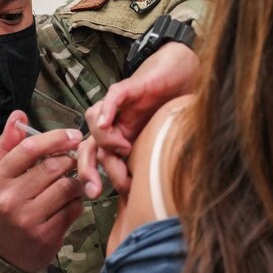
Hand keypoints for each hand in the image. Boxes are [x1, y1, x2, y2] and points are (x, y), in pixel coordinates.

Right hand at [0, 110, 83, 272]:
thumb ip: (5, 146)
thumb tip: (19, 114)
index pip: (28, 149)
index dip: (55, 138)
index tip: (73, 135)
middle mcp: (9, 199)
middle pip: (53, 167)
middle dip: (70, 159)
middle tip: (74, 160)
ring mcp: (28, 220)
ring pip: (67, 187)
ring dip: (76, 181)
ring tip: (71, 181)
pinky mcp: (46, 237)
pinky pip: (73, 209)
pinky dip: (76, 202)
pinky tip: (69, 202)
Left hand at [78, 41, 197, 198]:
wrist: (186, 74)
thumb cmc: (174, 109)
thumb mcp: (162, 145)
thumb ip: (148, 166)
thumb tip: (145, 197)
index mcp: (120, 140)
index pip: (98, 161)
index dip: (99, 179)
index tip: (107, 197)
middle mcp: (115, 123)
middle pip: (87, 145)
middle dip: (86, 169)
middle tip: (94, 190)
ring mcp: (121, 106)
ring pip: (94, 121)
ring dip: (105, 140)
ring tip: (125, 148)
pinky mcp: (132, 87)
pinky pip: (113, 96)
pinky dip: (107, 108)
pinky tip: (107, 122)